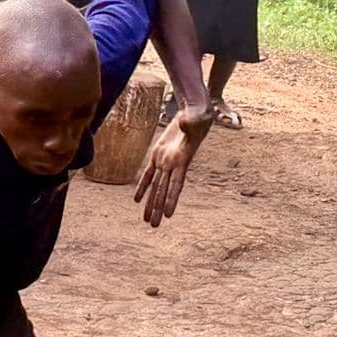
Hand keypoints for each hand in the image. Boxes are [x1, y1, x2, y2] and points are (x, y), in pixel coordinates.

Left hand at [135, 109, 211, 225]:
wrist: (194, 110)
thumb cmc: (199, 114)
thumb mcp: (198, 117)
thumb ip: (191, 122)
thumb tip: (184, 121)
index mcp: (182, 160)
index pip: (176, 183)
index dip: (172, 199)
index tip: (169, 214)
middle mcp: (173, 164)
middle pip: (163, 190)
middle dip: (159, 208)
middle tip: (154, 226)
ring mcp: (165, 160)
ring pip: (155, 186)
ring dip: (151, 203)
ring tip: (147, 220)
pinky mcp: (158, 154)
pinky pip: (148, 174)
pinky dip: (142, 187)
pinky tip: (137, 200)